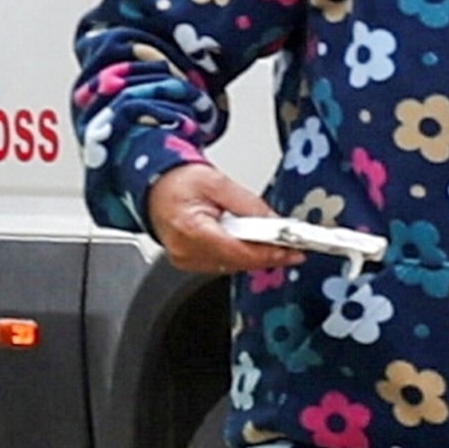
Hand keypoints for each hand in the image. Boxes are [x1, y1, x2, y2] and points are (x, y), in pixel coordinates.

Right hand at [145, 164, 298, 274]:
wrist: (154, 186)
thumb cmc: (177, 182)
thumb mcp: (218, 183)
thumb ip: (249, 205)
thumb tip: (275, 223)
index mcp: (191, 230)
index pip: (238, 251)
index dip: (269, 253)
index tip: (293, 252)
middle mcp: (185, 251)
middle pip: (237, 262)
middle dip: (266, 253)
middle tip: (291, 245)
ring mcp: (185, 260)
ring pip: (231, 265)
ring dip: (252, 253)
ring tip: (266, 237)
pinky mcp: (188, 262)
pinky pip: (221, 263)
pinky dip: (238, 253)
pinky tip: (246, 240)